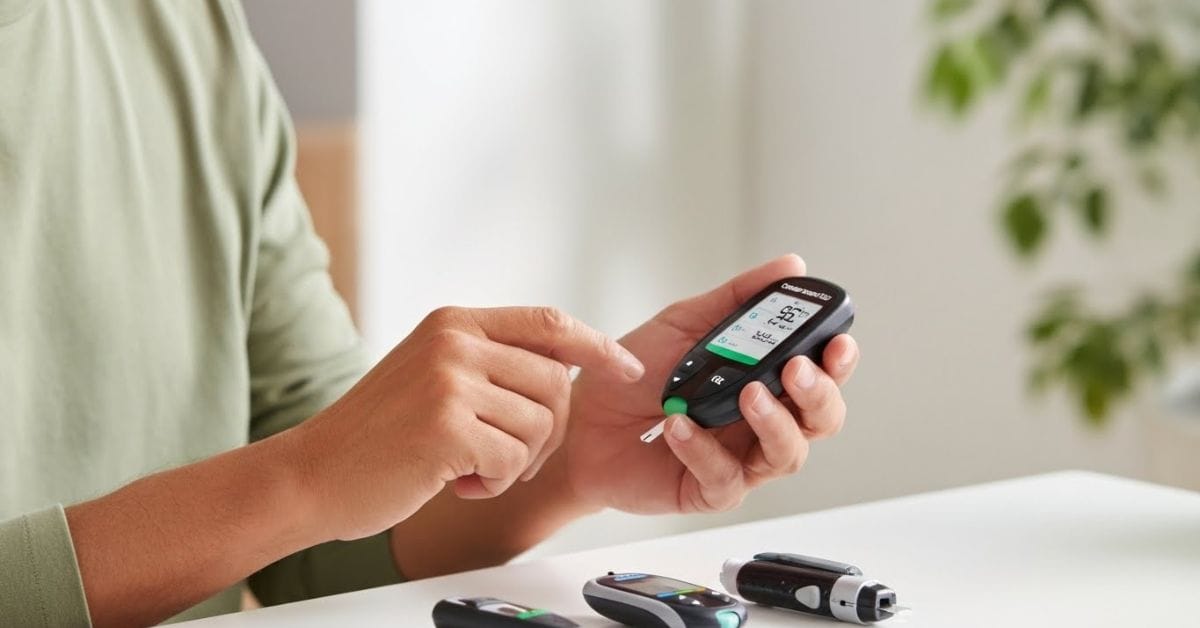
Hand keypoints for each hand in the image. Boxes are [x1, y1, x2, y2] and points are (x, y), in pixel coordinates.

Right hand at [290, 306, 642, 540]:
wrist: (312, 475)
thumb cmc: (377, 436)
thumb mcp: (434, 375)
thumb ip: (491, 363)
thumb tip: (567, 369)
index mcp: (454, 323)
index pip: (550, 324)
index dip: (597, 347)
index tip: (628, 370)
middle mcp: (454, 341)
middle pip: (557, 384)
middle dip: (550, 434)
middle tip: (512, 458)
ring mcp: (449, 380)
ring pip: (541, 426)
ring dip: (516, 463)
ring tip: (470, 468)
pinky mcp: (446, 426)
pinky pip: (513, 460)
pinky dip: (493, 483)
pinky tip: (455, 482)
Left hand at [564, 254, 858, 513]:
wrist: (579, 421)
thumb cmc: (635, 377)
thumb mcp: (683, 324)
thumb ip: (737, 299)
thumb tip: (790, 266)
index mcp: (764, 380)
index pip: (821, 374)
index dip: (837, 361)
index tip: (837, 341)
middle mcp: (761, 423)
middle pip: (820, 419)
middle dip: (819, 394)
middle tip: (796, 368)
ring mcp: (738, 459)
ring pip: (787, 454)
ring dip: (774, 422)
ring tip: (747, 393)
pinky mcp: (707, 490)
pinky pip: (725, 477)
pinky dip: (704, 449)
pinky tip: (679, 425)